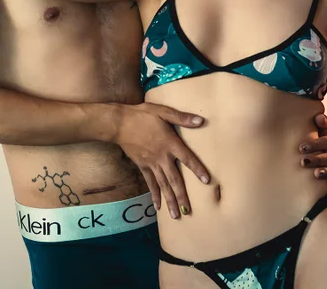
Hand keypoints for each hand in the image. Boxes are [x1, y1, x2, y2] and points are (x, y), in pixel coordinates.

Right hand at [113, 102, 209, 219]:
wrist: (119, 124)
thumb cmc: (143, 115)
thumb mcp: (164, 112)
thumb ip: (182, 118)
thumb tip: (201, 121)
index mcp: (170, 143)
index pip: (187, 159)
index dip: (198, 169)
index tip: (207, 181)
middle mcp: (162, 157)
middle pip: (174, 179)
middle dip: (182, 196)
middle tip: (188, 211)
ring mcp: (151, 163)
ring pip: (163, 185)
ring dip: (169, 200)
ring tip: (176, 215)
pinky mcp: (142, 166)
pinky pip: (150, 183)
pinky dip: (154, 194)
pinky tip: (158, 206)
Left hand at [300, 113, 326, 185]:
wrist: (325, 157)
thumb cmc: (318, 143)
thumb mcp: (319, 133)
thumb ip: (319, 125)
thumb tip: (319, 116)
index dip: (315, 145)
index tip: (301, 148)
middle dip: (317, 159)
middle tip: (303, 162)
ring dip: (326, 171)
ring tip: (315, 174)